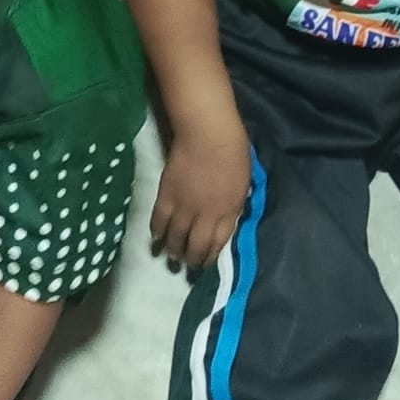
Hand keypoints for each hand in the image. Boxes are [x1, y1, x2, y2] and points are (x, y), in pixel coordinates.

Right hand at [151, 110, 251, 269]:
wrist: (208, 133)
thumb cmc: (233, 151)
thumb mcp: (242, 183)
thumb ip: (233, 204)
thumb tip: (227, 217)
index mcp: (229, 212)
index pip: (219, 243)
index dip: (211, 256)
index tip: (207, 262)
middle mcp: (206, 216)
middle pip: (196, 246)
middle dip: (192, 260)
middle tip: (188, 266)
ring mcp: (184, 207)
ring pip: (176, 238)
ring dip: (174, 250)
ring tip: (172, 256)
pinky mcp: (166, 196)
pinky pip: (159, 220)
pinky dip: (157, 231)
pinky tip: (157, 237)